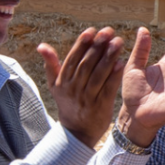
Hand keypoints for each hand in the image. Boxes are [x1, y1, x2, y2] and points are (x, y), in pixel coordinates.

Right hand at [38, 28, 124, 147]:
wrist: (76, 133)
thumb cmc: (68, 103)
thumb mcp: (55, 86)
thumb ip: (51, 65)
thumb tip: (41, 46)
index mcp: (63, 81)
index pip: (72, 59)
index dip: (82, 44)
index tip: (92, 31)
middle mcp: (73, 89)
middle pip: (86, 64)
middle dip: (97, 46)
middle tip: (108, 31)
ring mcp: (87, 98)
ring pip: (98, 74)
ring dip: (108, 57)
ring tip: (118, 42)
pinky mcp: (100, 106)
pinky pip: (108, 89)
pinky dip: (114, 76)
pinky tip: (122, 63)